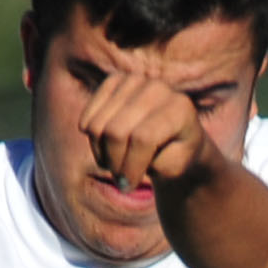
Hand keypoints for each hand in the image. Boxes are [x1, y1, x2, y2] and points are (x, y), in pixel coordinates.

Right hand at [80, 69, 212, 195]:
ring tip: (116, 164)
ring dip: (102, 154)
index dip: (131, 166)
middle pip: (116, 131)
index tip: (129, 186)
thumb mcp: (174, 168)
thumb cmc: (175, 155)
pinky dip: (93, 140)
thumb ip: (157, 162)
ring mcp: (134, 81)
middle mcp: (157, 88)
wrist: (174, 136)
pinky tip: (108, 148)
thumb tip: (133, 152)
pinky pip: (88, 117)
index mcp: (179, 108)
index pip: (143, 138)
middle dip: (114, 163)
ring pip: (97, 125)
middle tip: (121, 178)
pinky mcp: (114, 82)